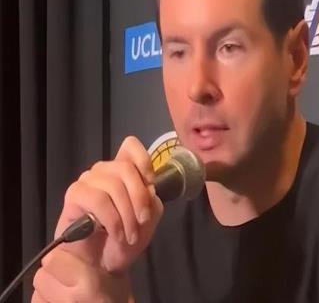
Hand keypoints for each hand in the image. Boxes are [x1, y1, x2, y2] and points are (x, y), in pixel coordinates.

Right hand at [32, 136, 162, 300]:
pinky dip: (112, 220)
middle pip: (126, 168)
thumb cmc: (123, 239)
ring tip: (130, 235)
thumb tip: (148, 189)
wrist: (98, 265)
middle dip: (139, 197)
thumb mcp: (148, 220)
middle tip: (143, 220)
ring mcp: (88, 180)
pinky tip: (117, 234)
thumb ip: (151, 200)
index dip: (143, 160)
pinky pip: (98, 200)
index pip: (130, 146)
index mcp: (123, 170)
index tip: (151, 183)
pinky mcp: (74, 195)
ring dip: (127, 214)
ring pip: (113, 185)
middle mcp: (104, 170)